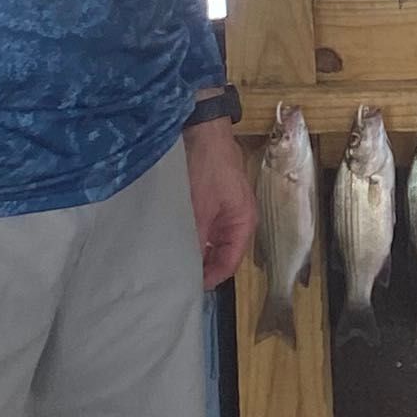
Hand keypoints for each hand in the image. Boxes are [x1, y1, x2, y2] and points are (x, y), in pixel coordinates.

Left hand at [186, 118, 255, 284]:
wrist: (203, 129)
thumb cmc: (208, 167)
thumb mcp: (199, 208)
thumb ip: (196, 239)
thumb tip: (187, 267)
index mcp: (243, 223)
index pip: (230, 263)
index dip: (210, 278)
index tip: (188, 288)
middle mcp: (237, 218)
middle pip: (221, 253)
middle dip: (202, 265)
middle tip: (177, 276)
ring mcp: (225, 208)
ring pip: (211, 240)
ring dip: (195, 248)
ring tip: (173, 258)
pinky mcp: (213, 198)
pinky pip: (204, 226)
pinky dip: (191, 233)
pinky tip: (173, 236)